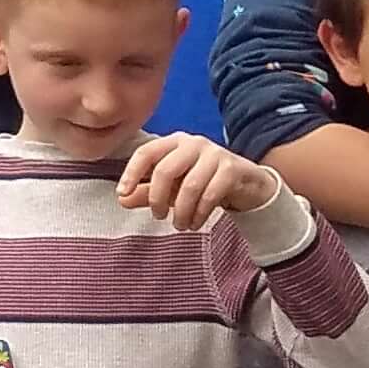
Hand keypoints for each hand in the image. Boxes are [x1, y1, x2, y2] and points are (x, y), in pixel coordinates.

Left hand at [116, 132, 276, 229]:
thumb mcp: (172, 188)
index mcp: (174, 142)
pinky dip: (199, 214)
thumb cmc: (203, 183)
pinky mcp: (232, 169)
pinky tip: (195, 223)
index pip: (146, 152)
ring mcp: (214, 154)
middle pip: (165, 170)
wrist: (246, 184)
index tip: (122, 193)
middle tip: (158, 216)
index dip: (132, 173)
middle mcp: (193, 143)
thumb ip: (147, 192)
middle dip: (158, 198)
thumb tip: (122, 199)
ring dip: (181, 212)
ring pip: (189, 186)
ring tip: (180, 225)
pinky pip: (210, 195)